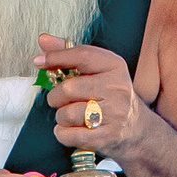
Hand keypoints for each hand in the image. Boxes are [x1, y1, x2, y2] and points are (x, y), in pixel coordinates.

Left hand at [36, 33, 142, 160]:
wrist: (136, 128)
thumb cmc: (108, 95)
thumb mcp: (95, 69)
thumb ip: (68, 53)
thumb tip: (43, 39)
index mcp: (114, 66)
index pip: (82, 55)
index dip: (56, 57)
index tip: (40, 62)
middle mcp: (117, 88)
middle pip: (69, 89)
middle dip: (55, 96)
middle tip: (59, 100)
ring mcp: (115, 114)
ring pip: (67, 114)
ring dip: (60, 117)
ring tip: (69, 116)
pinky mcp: (108, 137)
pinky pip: (70, 135)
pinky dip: (63, 134)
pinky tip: (71, 130)